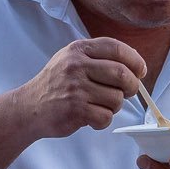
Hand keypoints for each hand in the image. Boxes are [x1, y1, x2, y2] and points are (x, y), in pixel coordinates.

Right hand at [17, 39, 147, 138]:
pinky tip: (91, 117)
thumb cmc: (57, 84)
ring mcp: (75, 88)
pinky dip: (103, 120)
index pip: (117, 48)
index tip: (141, 71)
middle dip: (132, 86)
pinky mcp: (75, 110)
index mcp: (79, 49)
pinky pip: (106, 117)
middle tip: (129, 92)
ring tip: (100, 105)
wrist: (29, 108)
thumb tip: (136, 66)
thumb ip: (99, 57)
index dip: (135, 60)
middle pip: (122, 74)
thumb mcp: (72, 59)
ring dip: (115, 106)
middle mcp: (76, 65)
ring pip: (117, 98)